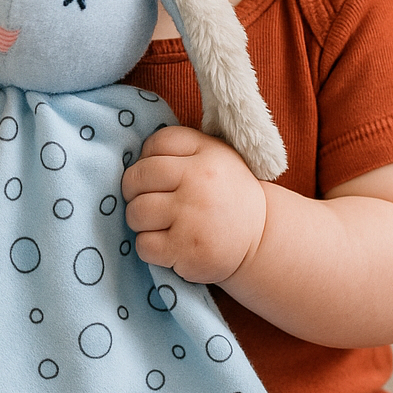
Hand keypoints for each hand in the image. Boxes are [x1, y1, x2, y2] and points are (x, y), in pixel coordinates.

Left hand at [121, 125, 266, 284]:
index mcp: (207, 153)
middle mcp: (200, 181)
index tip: (157, 176)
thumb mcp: (215, 158)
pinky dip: (149, 247)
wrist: (260, 238)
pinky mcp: (186, 249)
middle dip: (134, 191)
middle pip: (137, 178)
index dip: (146, 159)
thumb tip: (132, 158)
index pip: (155, 143)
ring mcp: (193, 216)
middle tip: (151, 201)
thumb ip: (179, 150)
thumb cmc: (225, 195)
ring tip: (161, 223)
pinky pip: (143, 244)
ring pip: (135, 213)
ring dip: (140, 221)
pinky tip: (169, 244)